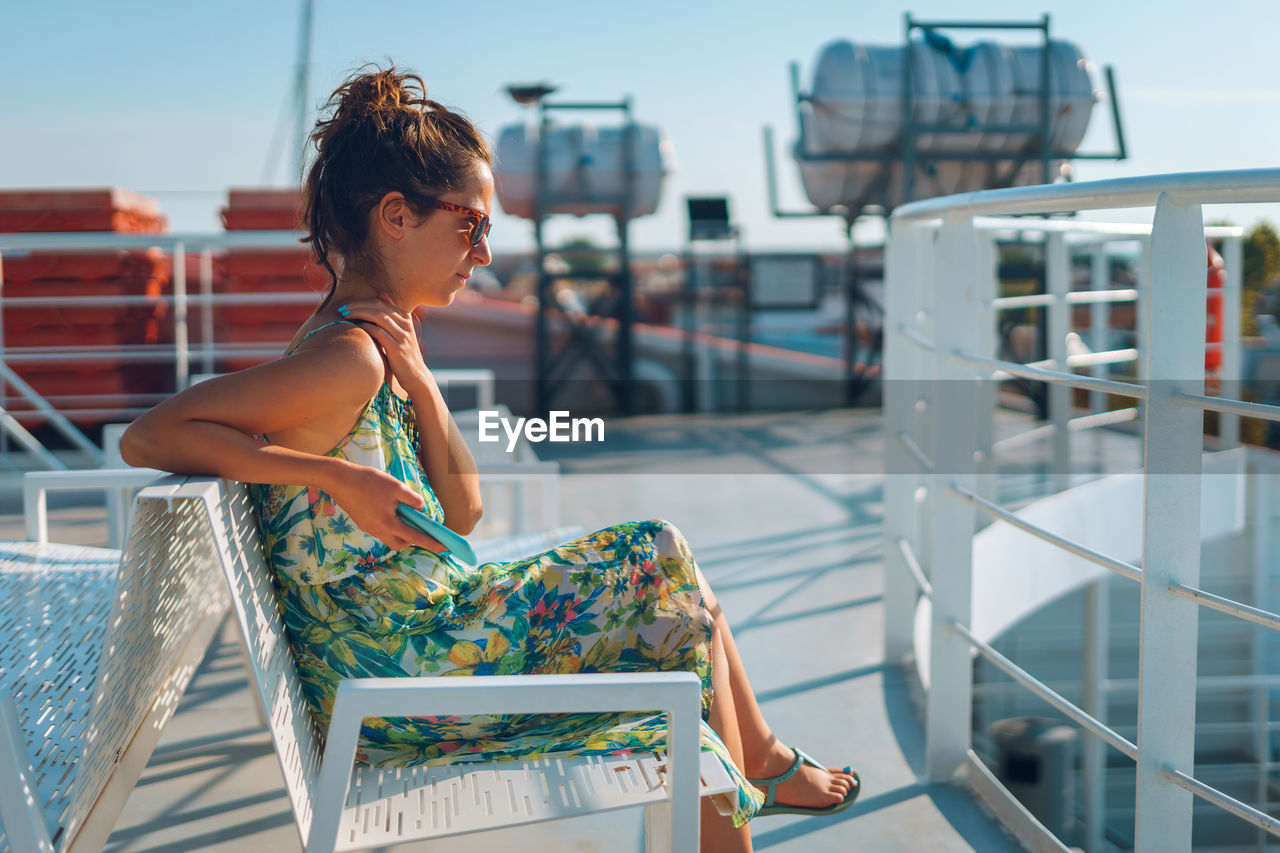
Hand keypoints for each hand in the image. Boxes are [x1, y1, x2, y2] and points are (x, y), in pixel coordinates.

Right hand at [323, 459, 446, 552]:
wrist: (339, 479)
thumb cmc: (368, 481)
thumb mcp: (396, 486)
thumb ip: (412, 500)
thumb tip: (421, 509)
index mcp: (389, 524)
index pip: (415, 538)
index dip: (432, 543)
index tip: (445, 548)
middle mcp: (378, 531)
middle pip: (401, 543)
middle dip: (413, 539)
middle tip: (424, 529)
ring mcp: (368, 528)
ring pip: (390, 537)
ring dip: (401, 531)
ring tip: (407, 515)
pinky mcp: (362, 522)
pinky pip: (381, 529)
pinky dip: (390, 524)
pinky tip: (392, 510)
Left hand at [339, 295, 434, 397]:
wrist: (416, 375)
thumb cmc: (403, 354)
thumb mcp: (400, 331)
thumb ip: (392, 315)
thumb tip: (381, 295)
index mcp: (406, 318)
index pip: (382, 302)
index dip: (363, 302)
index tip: (348, 305)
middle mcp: (406, 324)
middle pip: (379, 307)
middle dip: (358, 305)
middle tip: (342, 308)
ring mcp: (403, 336)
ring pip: (379, 317)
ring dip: (360, 313)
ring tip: (345, 315)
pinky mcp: (398, 348)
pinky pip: (379, 333)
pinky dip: (366, 327)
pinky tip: (357, 327)